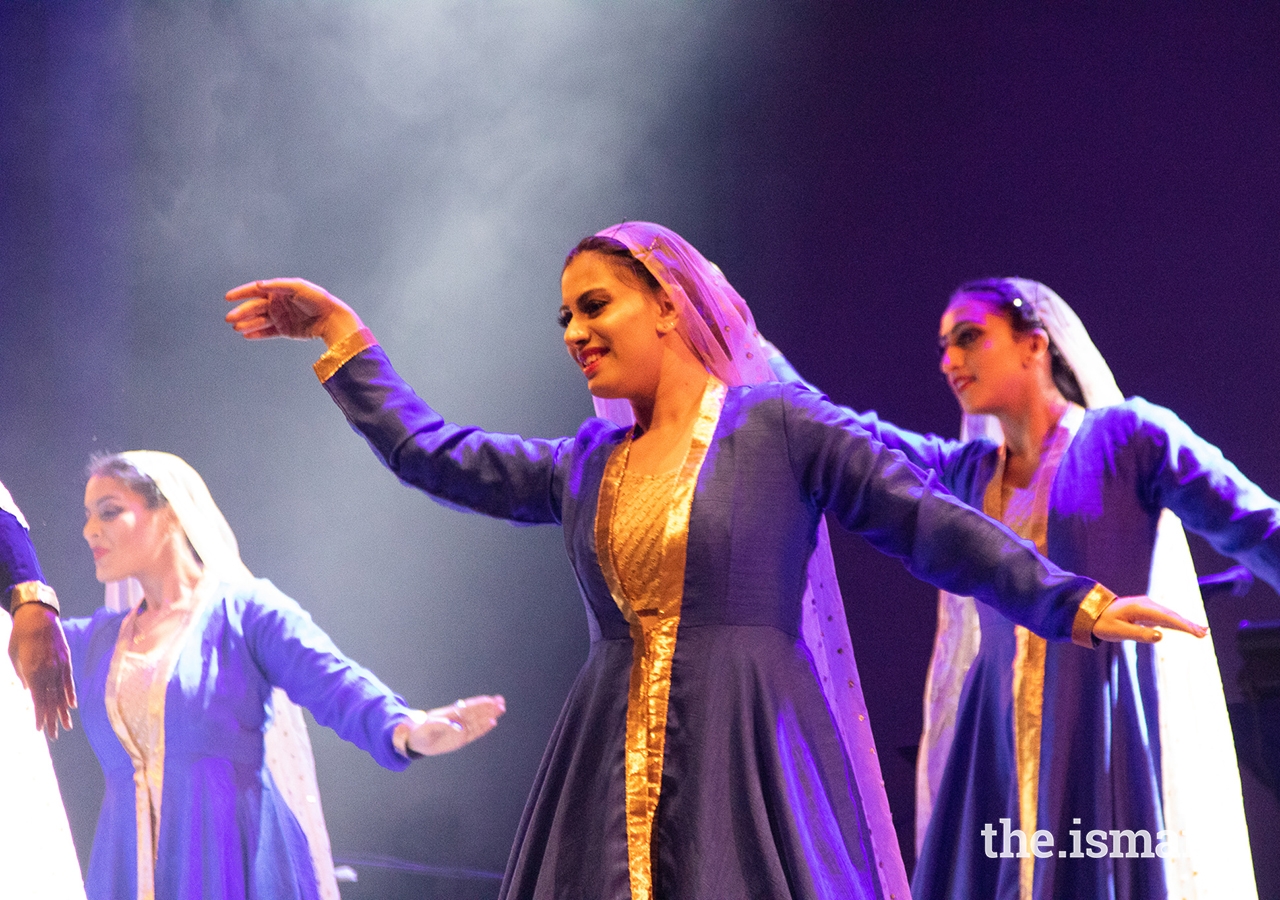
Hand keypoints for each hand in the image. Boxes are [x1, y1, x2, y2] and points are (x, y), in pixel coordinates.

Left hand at [9, 604, 75, 737]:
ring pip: (62, 693)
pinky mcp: (66, 659)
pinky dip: (70, 694)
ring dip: (63, 711)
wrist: (37, 615)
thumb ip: (23, 676)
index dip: (40, 716)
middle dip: (52, 719)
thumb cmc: (20, 636)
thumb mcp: (14, 657)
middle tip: (54, 735)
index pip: (38, 700)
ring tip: (66, 726)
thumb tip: (31, 692)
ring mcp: (59, 665)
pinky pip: (68, 681)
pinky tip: (72, 706)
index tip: (40, 730)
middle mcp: (48, 671)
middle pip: (51, 700)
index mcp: (33, 671)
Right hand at [225, 278, 364, 346]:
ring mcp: (280, 317)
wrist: (331, 318)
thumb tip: (258, 285)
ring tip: (237, 328)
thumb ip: (277, 286)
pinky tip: (246, 335)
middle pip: (255, 307)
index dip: (241, 293)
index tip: (228, 297)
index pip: (255, 291)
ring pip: (259, 321)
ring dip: (247, 324)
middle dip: (242, 312)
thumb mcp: (298, 287)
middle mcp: (277, 303)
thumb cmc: (317, 299)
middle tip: (230, 319)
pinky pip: (268, 332)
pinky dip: (257, 334)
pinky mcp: (285, 330)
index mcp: (278, 290)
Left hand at [407, 694, 505, 756]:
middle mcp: (457, 720)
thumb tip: (456, 726)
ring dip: (489, 715)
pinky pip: (474, 732)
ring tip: (501, 709)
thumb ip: (439, 725)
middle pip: (476, 712)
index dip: (479, 704)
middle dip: (488, 707)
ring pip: (477, 721)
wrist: (413, 739)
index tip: (490, 700)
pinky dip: (483, 728)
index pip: (468, 707)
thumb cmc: (418, 731)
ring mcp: (460, 728)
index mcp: (450, 714)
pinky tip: (492, 722)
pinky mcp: (460, 738)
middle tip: (501, 702)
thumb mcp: (425, 728)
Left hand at [1092, 595, 1208, 643]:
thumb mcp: (1119, 632)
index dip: (1183, 625)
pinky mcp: (1146, 610)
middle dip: (1188, 624)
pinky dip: (1177, 622)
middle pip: (1171, 615)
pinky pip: (1164, 616)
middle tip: (1205, 633)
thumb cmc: (1104, 624)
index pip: (1166, 617)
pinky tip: (1187, 627)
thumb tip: (1161, 636)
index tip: (1196, 632)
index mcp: (1140, 608)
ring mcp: (1147, 605)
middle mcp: (1146, 604)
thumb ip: (1139, 634)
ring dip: (1185, 623)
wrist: (1093, 613)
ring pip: (1170, 615)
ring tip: (1202, 631)